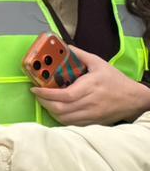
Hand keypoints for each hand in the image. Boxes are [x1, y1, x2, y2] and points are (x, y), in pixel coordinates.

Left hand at [31, 46, 149, 124]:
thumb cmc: (116, 80)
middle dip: (44, 103)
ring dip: (50, 111)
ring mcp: (92, 114)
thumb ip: (80, 55)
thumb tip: (65, 47)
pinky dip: (60, 118)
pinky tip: (56, 110)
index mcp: (91, 86)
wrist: (134, 99)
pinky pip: (72, 123)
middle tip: (37, 95)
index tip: (35, 89)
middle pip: (61, 108)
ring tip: (45, 102)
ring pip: (65, 118)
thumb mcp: (99, 63)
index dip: (47, 94)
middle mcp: (90, 102)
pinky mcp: (93, 122)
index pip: (65, 95)